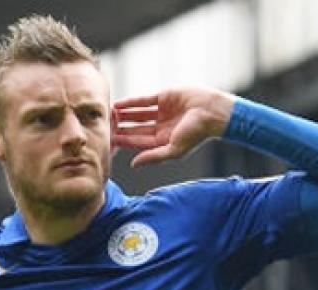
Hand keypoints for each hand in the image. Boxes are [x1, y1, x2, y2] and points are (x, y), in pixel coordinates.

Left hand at [113, 88, 234, 167]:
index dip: (123, 141)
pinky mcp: (164, 97)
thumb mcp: (173, 150)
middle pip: (136, 128)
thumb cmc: (196, 134)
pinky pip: (144, 101)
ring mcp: (162, 111)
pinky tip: (119, 104)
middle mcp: (161, 127)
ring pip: (138, 114)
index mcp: (163, 141)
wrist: (213, 112)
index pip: (138, 142)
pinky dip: (131, 102)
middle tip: (104, 127)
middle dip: (121, 128)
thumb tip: (133, 164)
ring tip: (108, 115)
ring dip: (124, 115)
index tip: (108, 141)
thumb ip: (153, 157)